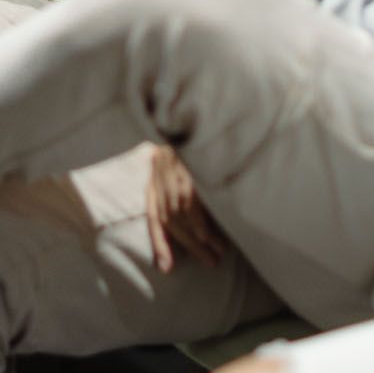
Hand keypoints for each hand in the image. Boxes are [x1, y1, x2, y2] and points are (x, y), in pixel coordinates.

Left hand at [144, 144, 226, 272]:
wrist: (189, 104)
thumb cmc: (188, 135)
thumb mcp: (173, 159)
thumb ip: (172, 185)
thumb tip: (182, 213)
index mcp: (155, 174)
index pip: (154, 214)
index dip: (159, 243)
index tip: (166, 268)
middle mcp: (162, 174)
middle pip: (171, 219)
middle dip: (189, 245)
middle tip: (211, 262)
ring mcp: (178, 171)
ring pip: (185, 214)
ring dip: (201, 239)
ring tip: (219, 253)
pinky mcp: (194, 168)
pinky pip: (198, 203)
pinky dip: (206, 223)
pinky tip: (219, 235)